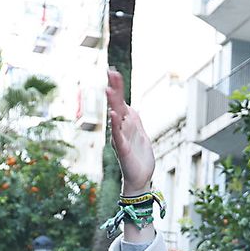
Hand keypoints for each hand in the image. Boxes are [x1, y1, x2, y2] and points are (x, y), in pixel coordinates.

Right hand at [106, 67, 153, 196]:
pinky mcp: (122, 149)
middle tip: (110, 72)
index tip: (113, 72)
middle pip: (117, 104)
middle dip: (115, 88)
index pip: (121, 101)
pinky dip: (115, 125)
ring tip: (109, 89)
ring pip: (115, 117)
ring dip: (113, 103)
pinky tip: (113, 114)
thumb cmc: (139, 157)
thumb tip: (131, 107)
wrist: (140, 178)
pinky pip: (118, 135)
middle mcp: (121, 128)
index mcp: (127, 123)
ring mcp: (120, 137)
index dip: (118, 87)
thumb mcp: (140, 134)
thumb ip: (134, 121)